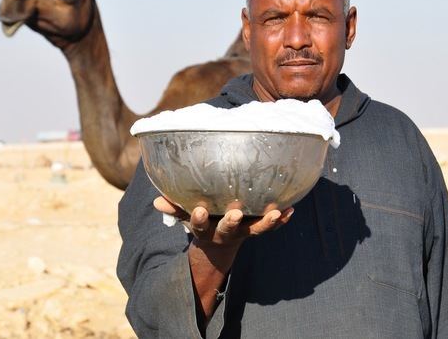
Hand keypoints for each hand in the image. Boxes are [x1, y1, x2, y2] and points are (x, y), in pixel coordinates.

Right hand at [153, 196, 293, 248]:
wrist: (218, 245)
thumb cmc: (202, 221)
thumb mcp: (186, 216)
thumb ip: (174, 208)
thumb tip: (156, 201)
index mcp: (206, 229)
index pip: (199, 225)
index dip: (198, 219)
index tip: (199, 210)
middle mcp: (225, 232)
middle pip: (228, 229)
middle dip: (231, 222)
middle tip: (235, 214)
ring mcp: (242, 232)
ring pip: (254, 230)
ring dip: (266, 222)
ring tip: (275, 212)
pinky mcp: (255, 229)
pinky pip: (270, 227)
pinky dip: (281, 220)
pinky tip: (291, 209)